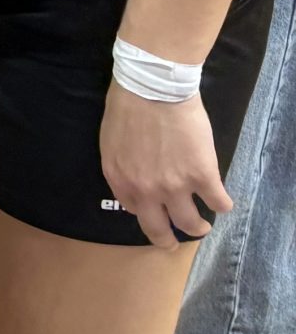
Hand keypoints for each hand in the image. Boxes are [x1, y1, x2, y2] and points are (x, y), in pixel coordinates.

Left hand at [101, 85, 231, 247]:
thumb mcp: (112, 142)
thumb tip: (136, 178)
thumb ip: (123, 165)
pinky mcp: (203, 176)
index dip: (145, 211)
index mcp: (120, 179)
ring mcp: (175, 186)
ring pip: (190, 222)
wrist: (153, 89)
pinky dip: (222, 205)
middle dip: (166, 240)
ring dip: (198, 228)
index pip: (133, 209)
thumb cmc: (127, 107)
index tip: (154, 211)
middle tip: (173, 244)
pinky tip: (222, 203)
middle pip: (157, 229)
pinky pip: (218, 202)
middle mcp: (146, 190)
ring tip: (202, 227)